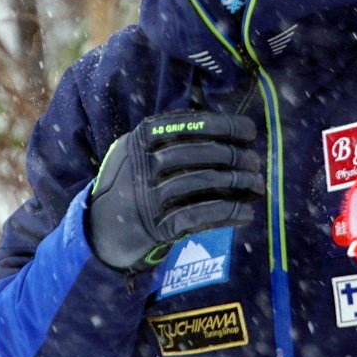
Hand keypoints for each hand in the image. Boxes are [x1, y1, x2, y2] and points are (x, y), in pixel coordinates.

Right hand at [87, 111, 263, 269]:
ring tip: (257, 185)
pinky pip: (198, 216)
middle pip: (198, 153)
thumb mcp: (136, 153)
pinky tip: (246, 213)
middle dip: (234, 156)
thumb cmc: (129, 186)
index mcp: (138, 139)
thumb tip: (222, 126)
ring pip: (201, 183)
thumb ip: (168, 137)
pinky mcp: (154, 227)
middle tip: (255, 162)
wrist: (98, 232)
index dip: (223, 125)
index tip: (248, 131)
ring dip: (236, 183)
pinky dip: (227, 213)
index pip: (187, 124)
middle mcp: (140, 164)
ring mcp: (146, 196)